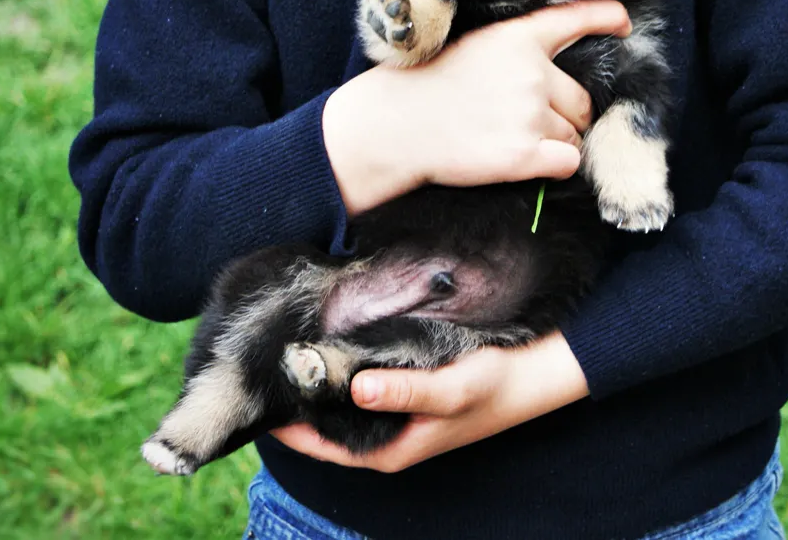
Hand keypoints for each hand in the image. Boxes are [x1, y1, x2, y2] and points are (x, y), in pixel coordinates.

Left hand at [269, 333, 588, 471]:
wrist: (536, 373)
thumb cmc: (496, 385)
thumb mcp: (452, 387)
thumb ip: (405, 390)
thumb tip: (356, 387)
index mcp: (387, 448)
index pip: (316, 443)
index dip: (281, 424)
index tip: (250, 394)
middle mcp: (384, 435)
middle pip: (321, 424)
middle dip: (291, 399)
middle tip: (256, 361)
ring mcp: (392, 413)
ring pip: (337, 402)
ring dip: (312, 381)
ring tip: (280, 345)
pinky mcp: (402, 391)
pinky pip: (356, 384)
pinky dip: (337, 368)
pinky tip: (325, 339)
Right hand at [324, 0, 630, 214]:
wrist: (393, 125)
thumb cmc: (423, 86)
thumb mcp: (470, 48)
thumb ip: (513, 55)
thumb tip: (551, 84)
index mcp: (516, 38)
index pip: (574, 19)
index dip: (606, 19)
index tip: (623, 24)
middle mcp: (531, 72)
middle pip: (582, 100)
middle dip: (566, 114)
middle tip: (526, 122)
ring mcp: (529, 113)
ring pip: (574, 134)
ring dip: (555, 142)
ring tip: (510, 140)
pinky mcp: (524, 153)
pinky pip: (568, 162)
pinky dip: (554, 165)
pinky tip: (523, 161)